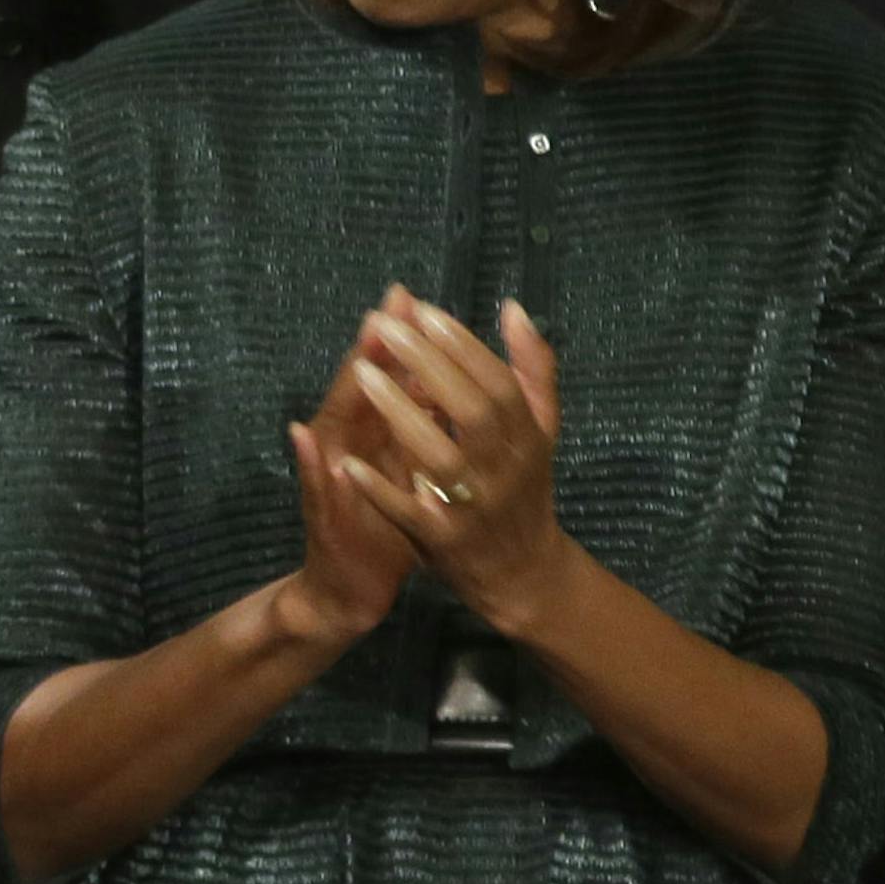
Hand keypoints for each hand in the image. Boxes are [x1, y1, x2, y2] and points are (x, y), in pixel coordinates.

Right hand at [286, 290, 424, 640]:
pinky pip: (313, 485)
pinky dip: (308, 461)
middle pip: (356, 390)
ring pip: (331, 427)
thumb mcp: (407, 473)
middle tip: (386, 309)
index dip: (399, 340)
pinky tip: (302, 435)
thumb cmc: (384, 525)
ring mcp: (328, 479)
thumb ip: (418, 426)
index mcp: (370, 437)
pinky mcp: (321, 515)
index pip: (385, 379)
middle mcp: (343, 448)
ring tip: (351, 358)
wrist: (350, 588)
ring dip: (337, 394)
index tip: (411, 298)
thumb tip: (441, 377)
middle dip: (372, 350)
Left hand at [340, 297, 576, 638]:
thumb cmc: (524, 487)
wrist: (524, 575)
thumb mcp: (538, 429)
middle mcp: (506, 470)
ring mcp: (474, 507)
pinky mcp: (443, 540)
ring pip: (439, 456)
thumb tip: (514, 308)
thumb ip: (531, 370)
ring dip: (400, 414)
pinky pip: (407, 512)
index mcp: (528, 438)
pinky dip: (379, 488)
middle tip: (385, 326)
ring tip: (362, 373)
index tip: (424, 310)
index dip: (464, 346)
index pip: (498, 383)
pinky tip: (346, 461)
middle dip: (428, 364)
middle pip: (471, 411)